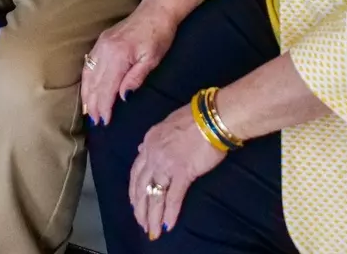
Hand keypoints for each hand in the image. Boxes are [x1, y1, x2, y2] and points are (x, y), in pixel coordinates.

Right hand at [82, 4, 181, 124]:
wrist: (156, 10)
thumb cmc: (159, 35)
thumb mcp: (152, 59)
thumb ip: (135, 78)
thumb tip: (122, 97)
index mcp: (118, 55)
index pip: (106, 87)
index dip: (104, 106)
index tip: (104, 122)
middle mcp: (105, 50)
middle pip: (94, 82)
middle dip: (93, 104)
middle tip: (95, 122)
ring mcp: (101, 44)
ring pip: (88, 73)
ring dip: (87, 93)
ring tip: (88, 111)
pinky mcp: (101, 41)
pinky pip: (88, 64)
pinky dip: (86, 79)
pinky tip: (87, 89)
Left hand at [130, 103, 226, 239]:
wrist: (212, 116)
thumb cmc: (195, 118)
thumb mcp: (166, 125)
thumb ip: (154, 141)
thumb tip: (142, 150)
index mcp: (149, 141)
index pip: (136, 171)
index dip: (135, 190)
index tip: (135, 203)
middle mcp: (153, 154)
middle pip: (140, 186)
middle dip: (140, 207)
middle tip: (141, 222)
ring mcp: (166, 163)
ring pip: (153, 195)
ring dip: (152, 216)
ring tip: (152, 230)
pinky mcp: (182, 172)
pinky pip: (173, 197)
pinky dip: (170, 212)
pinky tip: (168, 224)